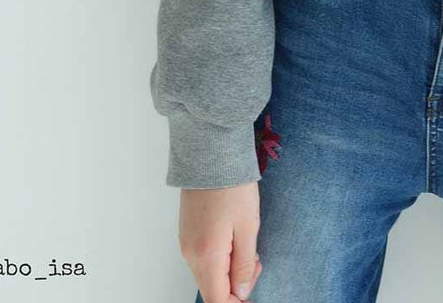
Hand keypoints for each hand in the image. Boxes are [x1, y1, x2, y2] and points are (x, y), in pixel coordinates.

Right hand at [179, 181, 262, 300]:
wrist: (211, 154)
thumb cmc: (232, 186)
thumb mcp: (248, 226)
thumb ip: (244, 264)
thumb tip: (241, 292)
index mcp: (206, 256)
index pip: (218, 300)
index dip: (237, 301)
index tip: (253, 289)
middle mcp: (190, 254)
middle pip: (212, 289)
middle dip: (236, 285)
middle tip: (256, 261)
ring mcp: (186, 243)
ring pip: (208, 274)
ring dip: (229, 270)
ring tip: (247, 245)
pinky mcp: (187, 233)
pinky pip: (203, 259)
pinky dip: (220, 258)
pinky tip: (233, 238)